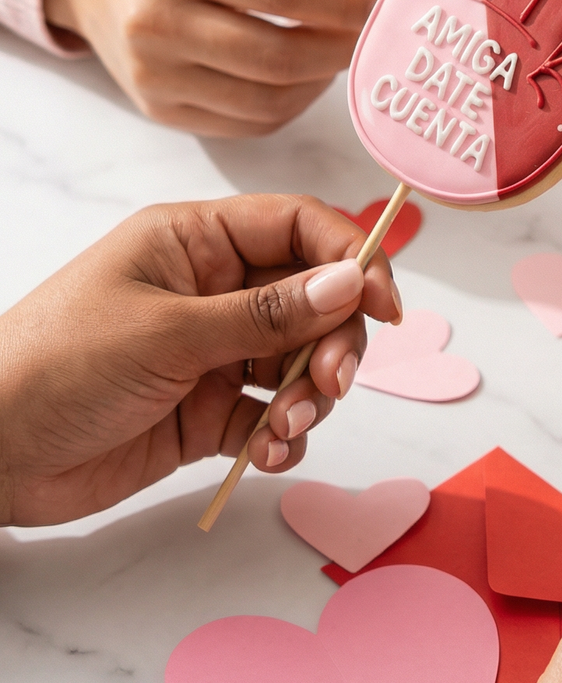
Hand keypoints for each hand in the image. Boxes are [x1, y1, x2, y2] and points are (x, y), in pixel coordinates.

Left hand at [0, 194, 400, 525]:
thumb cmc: (55, 366)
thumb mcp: (167, 332)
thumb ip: (268, 313)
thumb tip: (352, 279)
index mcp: (196, 243)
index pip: (301, 229)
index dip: (353, 258)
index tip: (384, 306)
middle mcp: (211, 291)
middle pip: (316, 300)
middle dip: (336, 341)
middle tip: (330, 382)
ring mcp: (211, 354)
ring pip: (302, 362)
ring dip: (312, 396)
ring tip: (285, 427)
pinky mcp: (207, 414)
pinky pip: (274, 416)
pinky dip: (286, 436)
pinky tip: (270, 453)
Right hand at [43, 0, 376, 136]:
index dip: (343, 5)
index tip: (380, 6)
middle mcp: (158, 20)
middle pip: (277, 57)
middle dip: (340, 52)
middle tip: (367, 38)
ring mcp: (155, 72)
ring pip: (266, 101)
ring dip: (318, 84)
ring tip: (332, 55)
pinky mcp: (158, 107)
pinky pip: (245, 123)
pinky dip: (287, 106)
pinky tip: (298, 78)